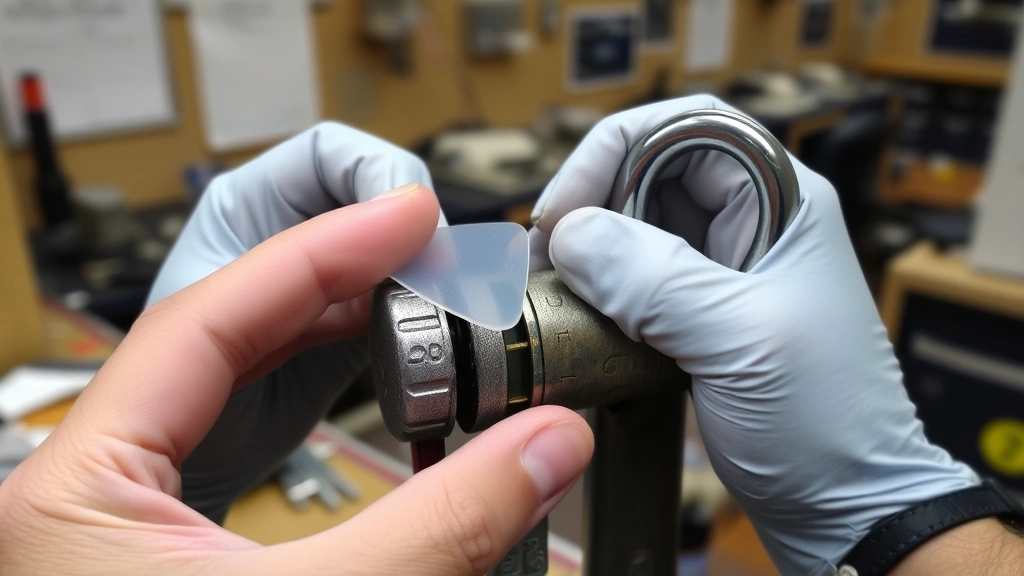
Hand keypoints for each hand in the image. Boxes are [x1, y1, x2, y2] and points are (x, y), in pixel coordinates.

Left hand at [0, 188, 592, 574]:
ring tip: (412, 301)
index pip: (208, 318)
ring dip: (327, 341)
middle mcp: (86, 489)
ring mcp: (126, 518)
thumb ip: (444, 522)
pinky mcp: (170, 550)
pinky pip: (241, 442)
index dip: (320, 256)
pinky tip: (370, 388)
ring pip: (232, 390)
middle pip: (220, 340)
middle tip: (424, 255)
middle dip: (332, 289)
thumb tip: (546, 444)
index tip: (403, 216)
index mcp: (75, 489)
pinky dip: (313, 405)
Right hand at [530, 96, 978, 574]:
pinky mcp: (699, 316)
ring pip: (634, 227)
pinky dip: (598, 292)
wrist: (847, 508)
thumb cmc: (825, 423)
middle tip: (545, 258)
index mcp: (780, 200)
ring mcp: (723, 271)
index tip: (563, 213)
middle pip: (648, 173)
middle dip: (589, 204)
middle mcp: (750, 223)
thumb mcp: (740, 341)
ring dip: (587, 251)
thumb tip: (571, 235)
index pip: (683, 128)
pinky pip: (634, 281)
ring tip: (552, 290)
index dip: (611, 154)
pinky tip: (579, 317)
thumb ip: (655, 281)